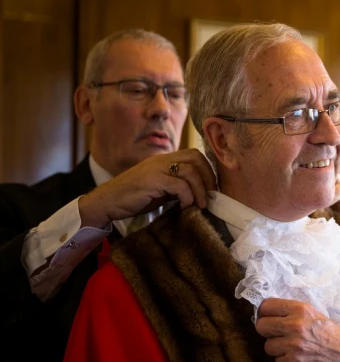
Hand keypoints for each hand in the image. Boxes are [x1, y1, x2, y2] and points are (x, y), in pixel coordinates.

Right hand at [78, 149, 216, 228]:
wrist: (107, 202)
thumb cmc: (134, 198)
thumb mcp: (161, 190)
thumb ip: (178, 187)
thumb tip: (200, 194)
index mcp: (165, 160)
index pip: (194, 155)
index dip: (207, 170)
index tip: (211, 189)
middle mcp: (161, 160)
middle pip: (195, 157)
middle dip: (208, 176)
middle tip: (211, 195)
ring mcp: (156, 169)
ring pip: (189, 171)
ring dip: (200, 189)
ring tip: (200, 204)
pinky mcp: (151, 181)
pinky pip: (178, 184)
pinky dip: (187, 196)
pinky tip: (185, 206)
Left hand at [256, 298, 339, 361]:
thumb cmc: (332, 335)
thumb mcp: (315, 314)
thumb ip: (293, 312)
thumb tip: (268, 311)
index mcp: (301, 309)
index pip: (266, 306)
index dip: (265, 312)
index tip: (269, 317)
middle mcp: (295, 326)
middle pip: (261, 326)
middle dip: (267, 331)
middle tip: (277, 334)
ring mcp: (293, 346)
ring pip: (268, 346)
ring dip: (277, 348)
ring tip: (292, 348)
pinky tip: (297, 358)